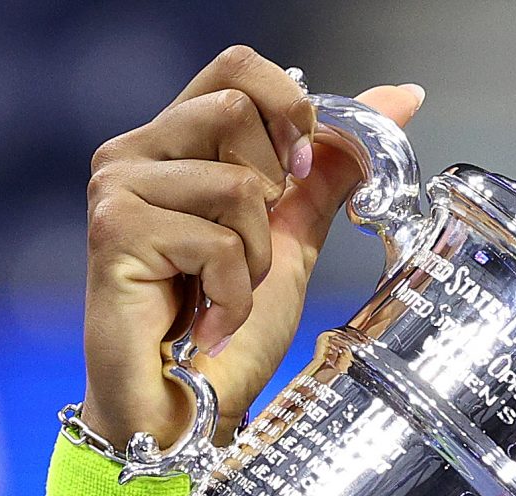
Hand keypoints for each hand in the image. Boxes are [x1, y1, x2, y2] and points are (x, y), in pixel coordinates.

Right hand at [81, 45, 424, 452]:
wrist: (182, 409)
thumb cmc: (225, 331)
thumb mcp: (291, 236)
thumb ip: (330, 167)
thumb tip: (400, 97)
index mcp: (173, 143)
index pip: (238, 66)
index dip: (288, 108)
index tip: (300, 171)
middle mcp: (134, 152)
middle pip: (239, 110)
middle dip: (272, 197)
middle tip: (244, 254)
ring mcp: (117, 187)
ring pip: (238, 185)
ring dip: (255, 258)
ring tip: (223, 296)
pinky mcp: (114, 230)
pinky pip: (218, 242)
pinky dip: (233, 296)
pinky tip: (206, 323)